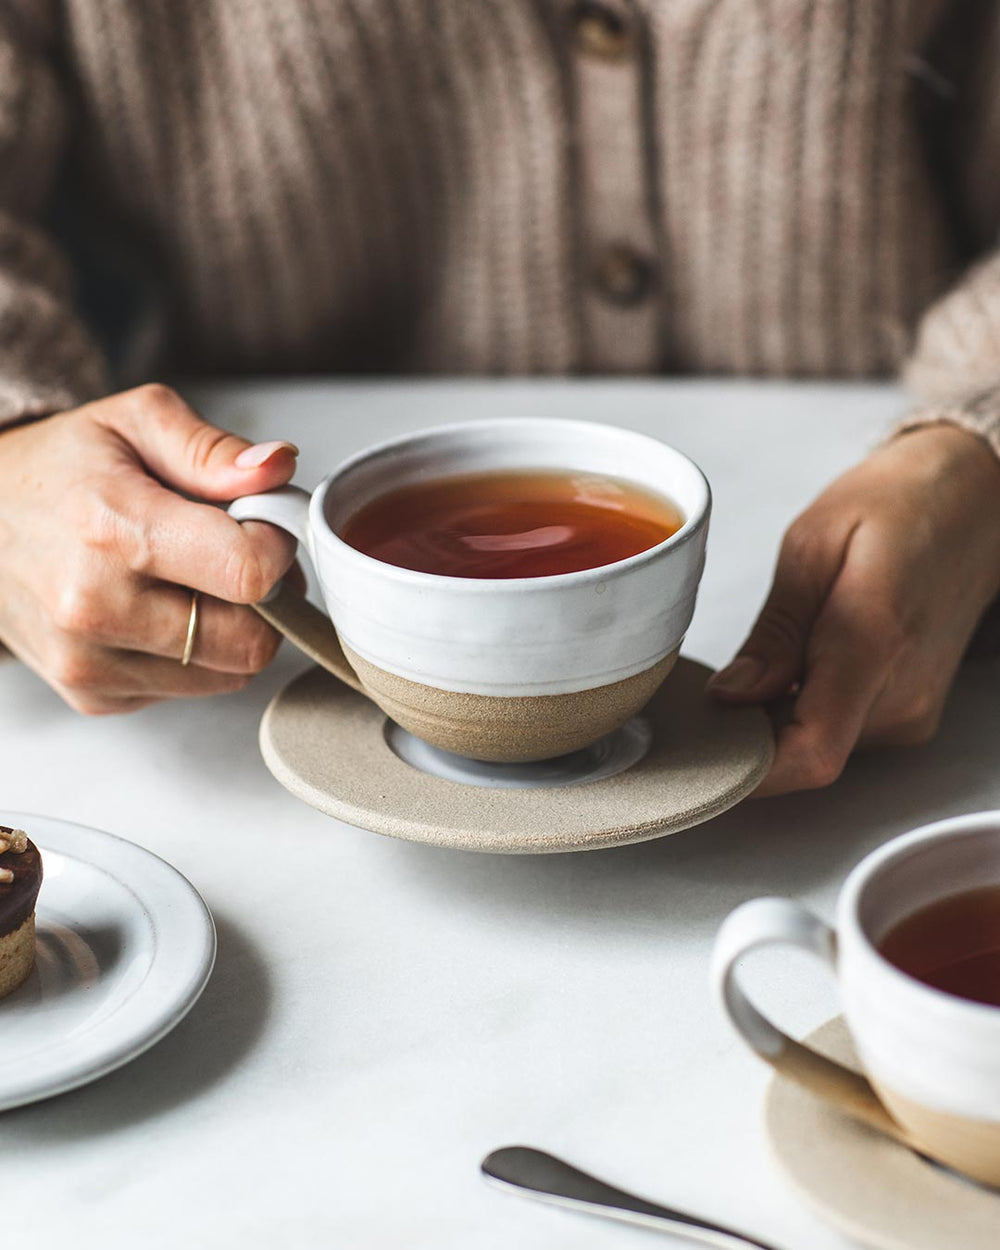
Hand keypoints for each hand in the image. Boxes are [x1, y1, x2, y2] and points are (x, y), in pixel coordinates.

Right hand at [0, 383, 299, 713]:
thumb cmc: (59, 470)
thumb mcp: (134, 422)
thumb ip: (213, 449)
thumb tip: (278, 469)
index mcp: (113, 531)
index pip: (248, 575)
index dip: (277, 547)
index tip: (262, 524)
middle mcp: (96, 608)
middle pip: (250, 640)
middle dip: (268, 597)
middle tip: (242, 556)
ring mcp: (90, 663)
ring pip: (230, 673)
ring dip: (236, 628)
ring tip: (197, 579)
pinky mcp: (94, 696)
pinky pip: (191, 689)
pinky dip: (196, 655)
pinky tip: (161, 609)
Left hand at [709, 424, 999, 796]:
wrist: (977, 501)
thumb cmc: (898, 505)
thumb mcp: (813, 544)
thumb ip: (774, 631)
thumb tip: (730, 696)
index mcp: (872, 643)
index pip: (811, 752)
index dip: (748, 769)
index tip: (701, 748)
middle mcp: (901, 694)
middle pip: (804, 755)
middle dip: (746, 736)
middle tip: (708, 690)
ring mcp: (911, 711)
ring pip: (817, 747)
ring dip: (772, 722)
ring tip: (759, 664)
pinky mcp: (909, 714)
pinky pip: (839, 732)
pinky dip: (800, 712)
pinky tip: (791, 668)